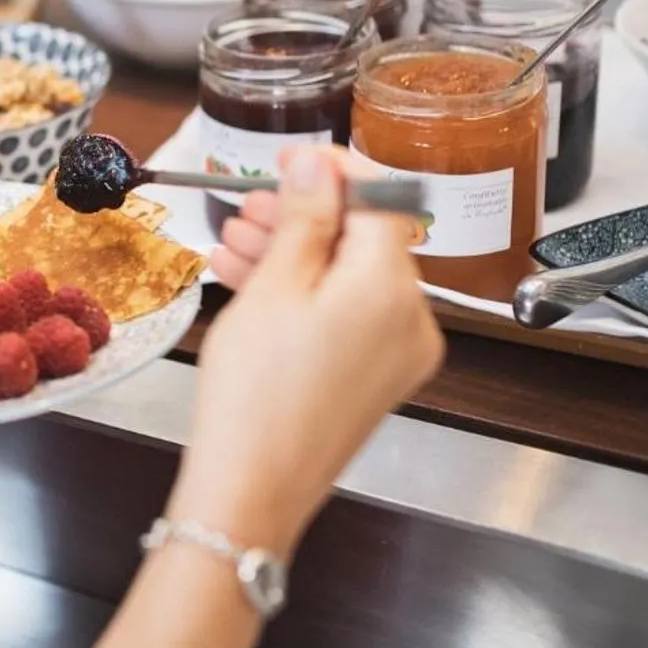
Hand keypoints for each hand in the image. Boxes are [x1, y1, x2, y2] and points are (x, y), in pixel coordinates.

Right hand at [173, 147, 443, 556]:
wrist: (252, 488)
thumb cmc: (256, 395)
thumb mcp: (273, 288)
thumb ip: (305, 218)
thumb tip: (320, 165)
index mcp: (392, 288)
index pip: (382, 199)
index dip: (337, 170)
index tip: (294, 159)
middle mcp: (411, 320)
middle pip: (366, 240)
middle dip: (308, 216)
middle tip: (251, 205)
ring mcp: (398, 354)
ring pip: (350, 278)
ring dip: (298, 254)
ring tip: (235, 243)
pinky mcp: (376, 379)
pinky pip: (347, 316)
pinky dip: (306, 294)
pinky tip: (250, 283)